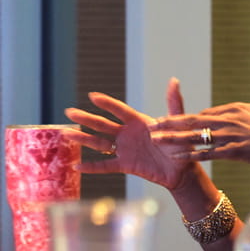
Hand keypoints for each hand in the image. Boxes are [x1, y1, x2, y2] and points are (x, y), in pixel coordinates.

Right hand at [64, 77, 196, 189]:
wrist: (182, 169)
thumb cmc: (182, 144)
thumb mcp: (178, 123)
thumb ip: (174, 103)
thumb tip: (174, 80)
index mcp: (140, 122)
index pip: (120, 110)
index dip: (107, 103)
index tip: (92, 95)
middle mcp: (128, 134)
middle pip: (103, 125)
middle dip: (86, 119)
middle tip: (69, 112)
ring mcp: (125, 150)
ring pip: (100, 143)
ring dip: (83, 139)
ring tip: (65, 133)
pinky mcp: (126, 165)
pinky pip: (105, 166)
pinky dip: (91, 166)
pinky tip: (76, 165)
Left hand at [149, 58, 249, 173]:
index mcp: (236, 108)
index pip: (206, 113)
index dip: (187, 119)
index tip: (170, 120)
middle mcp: (230, 120)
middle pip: (195, 121)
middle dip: (171, 124)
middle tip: (152, 125)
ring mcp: (231, 136)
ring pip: (196, 136)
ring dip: (174, 138)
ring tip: (156, 140)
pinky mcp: (234, 150)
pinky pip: (207, 152)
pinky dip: (191, 154)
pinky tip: (176, 156)